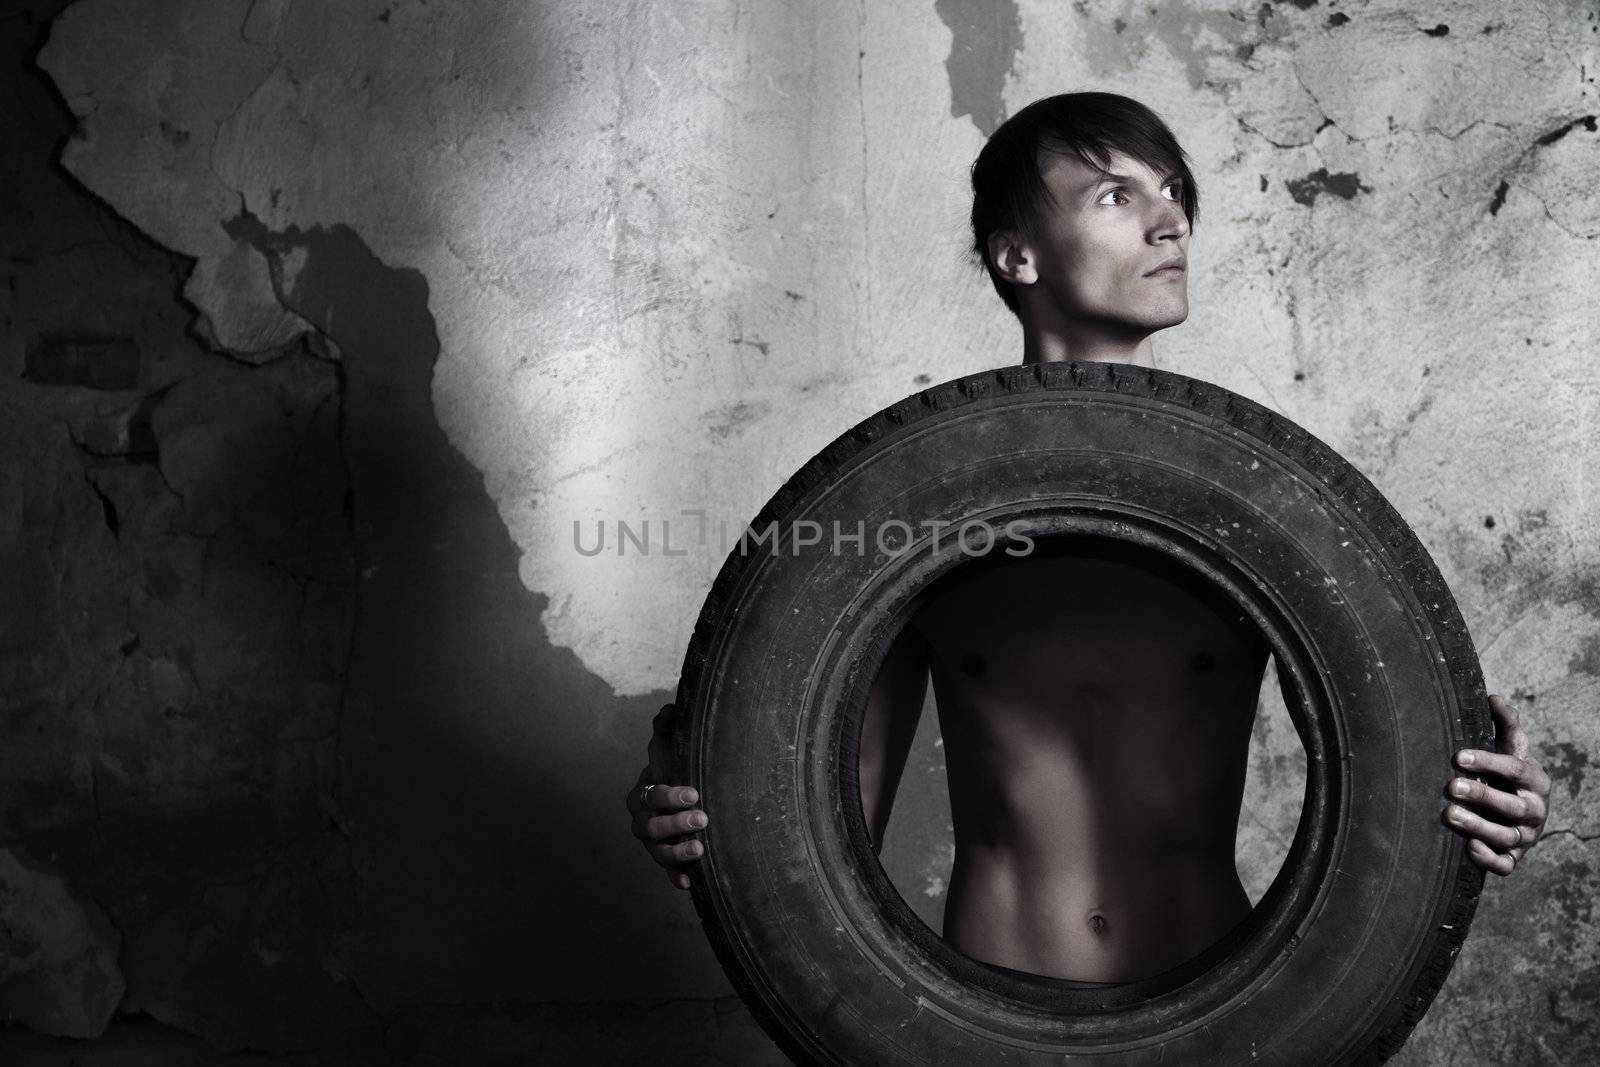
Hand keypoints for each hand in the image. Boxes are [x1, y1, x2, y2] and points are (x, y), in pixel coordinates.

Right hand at [625, 703, 707, 889]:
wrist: (683, 797)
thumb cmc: (676, 771)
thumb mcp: (672, 749)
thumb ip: (667, 729)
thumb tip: (670, 708)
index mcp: (642, 793)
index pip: (650, 795)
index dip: (669, 796)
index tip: (694, 793)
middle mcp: (642, 820)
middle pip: (651, 827)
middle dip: (676, 824)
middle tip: (703, 818)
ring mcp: (652, 844)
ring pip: (657, 852)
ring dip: (677, 853)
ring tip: (700, 850)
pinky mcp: (665, 861)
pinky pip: (666, 872)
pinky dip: (675, 877)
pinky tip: (688, 882)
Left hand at [1443, 694, 1550, 875]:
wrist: (1516, 811)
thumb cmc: (1506, 774)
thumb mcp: (1509, 749)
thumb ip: (1505, 725)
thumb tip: (1493, 697)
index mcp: (1535, 780)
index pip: (1515, 769)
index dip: (1489, 762)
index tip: (1459, 756)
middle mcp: (1534, 810)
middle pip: (1513, 806)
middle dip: (1483, 797)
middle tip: (1452, 786)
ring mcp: (1525, 836)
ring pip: (1507, 836)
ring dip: (1479, 826)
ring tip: (1450, 815)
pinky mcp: (1514, 857)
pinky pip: (1506, 865)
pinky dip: (1490, 859)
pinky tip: (1469, 848)